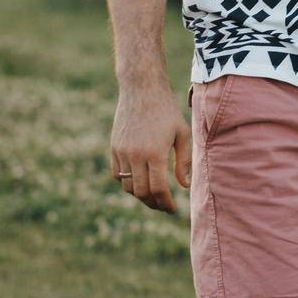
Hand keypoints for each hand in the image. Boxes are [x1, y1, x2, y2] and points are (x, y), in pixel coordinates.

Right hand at [109, 82, 191, 213]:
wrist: (141, 88)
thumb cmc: (166, 110)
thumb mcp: (182, 133)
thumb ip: (184, 161)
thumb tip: (184, 185)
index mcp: (155, 153)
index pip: (158, 189)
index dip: (165, 203)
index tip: (172, 209)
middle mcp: (136, 155)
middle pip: (141, 192)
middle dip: (153, 203)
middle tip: (163, 206)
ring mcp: (122, 151)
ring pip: (127, 186)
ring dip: (140, 195)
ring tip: (152, 195)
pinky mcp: (114, 147)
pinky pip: (117, 174)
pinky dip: (127, 183)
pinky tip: (139, 181)